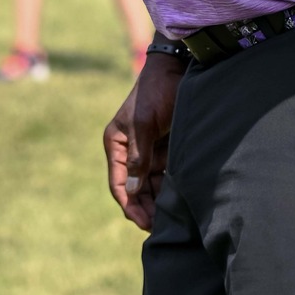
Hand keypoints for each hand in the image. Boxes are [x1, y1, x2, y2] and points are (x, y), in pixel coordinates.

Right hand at [104, 53, 183, 231]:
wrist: (177, 69)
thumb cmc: (157, 92)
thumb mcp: (145, 123)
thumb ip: (140, 155)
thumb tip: (134, 189)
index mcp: (116, 143)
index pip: (119, 184)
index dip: (130, 205)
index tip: (143, 223)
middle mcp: (128, 150)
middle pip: (134, 189)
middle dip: (145, 208)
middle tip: (161, 226)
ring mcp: (147, 150)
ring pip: (150, 186)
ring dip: (157, 202)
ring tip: (172, 218)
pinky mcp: (164, 149)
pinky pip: (163, 176)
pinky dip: (168, 189)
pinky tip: (179, 201)